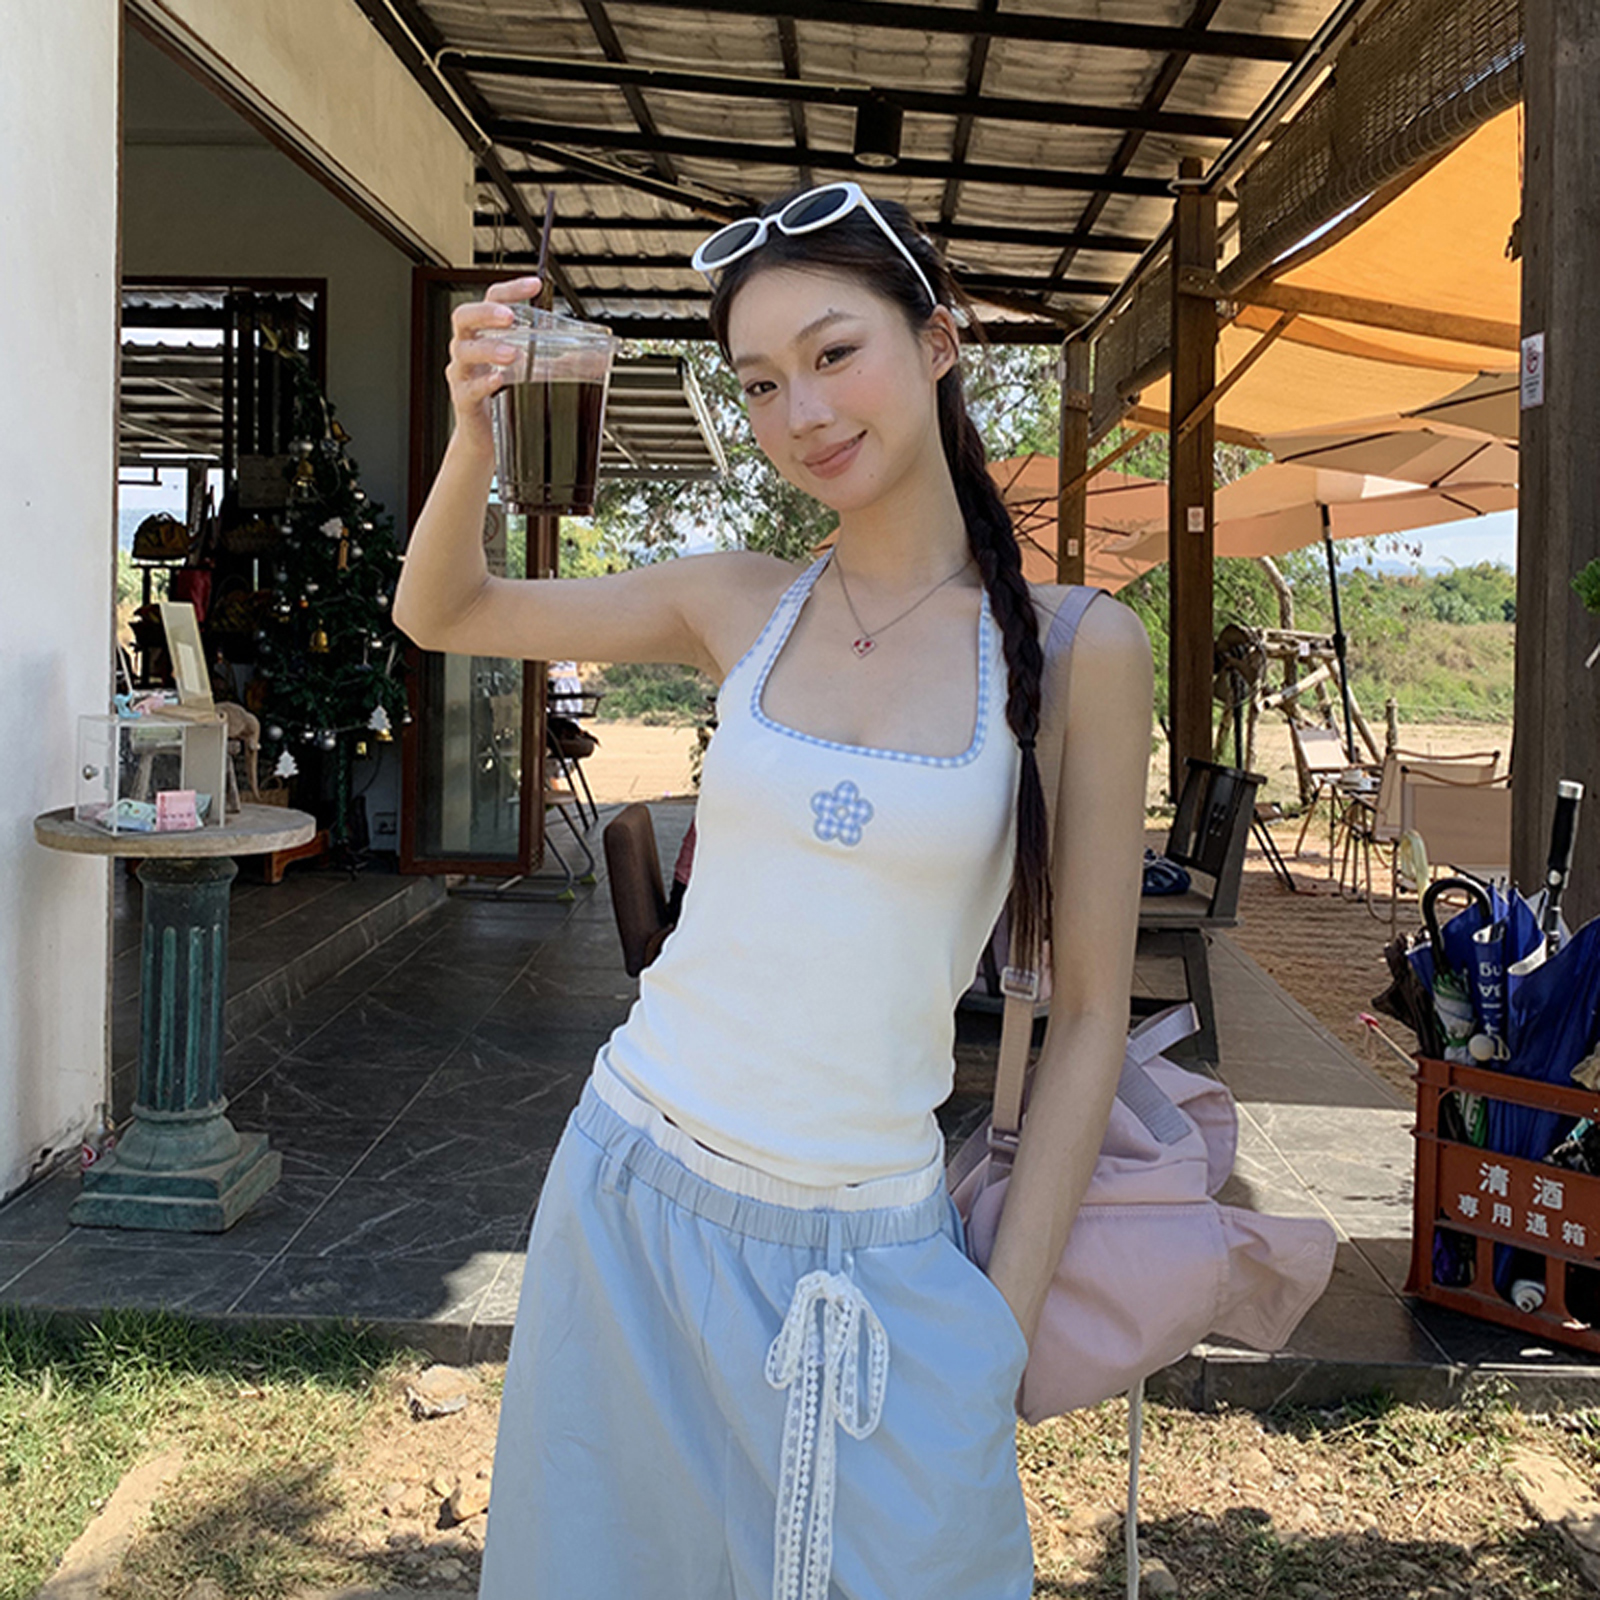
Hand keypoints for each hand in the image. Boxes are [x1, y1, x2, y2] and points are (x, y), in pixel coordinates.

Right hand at [445, 275, 542, 459]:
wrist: (485, 439)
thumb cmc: (505, 399)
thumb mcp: (531, 374)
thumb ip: (557, 362)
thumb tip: (594, 357)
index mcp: (485, 335)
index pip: (492, 300)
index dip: (511, 290)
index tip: (534, 284)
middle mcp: (469, 349)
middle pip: (464, 317)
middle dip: (486, 313)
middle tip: (509, 317)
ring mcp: (463, 374)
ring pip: (465, 351)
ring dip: (490, 349)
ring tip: (513, 354)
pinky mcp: (464, 400)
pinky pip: (469, 387)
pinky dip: (485, 383)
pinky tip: (500, 380)